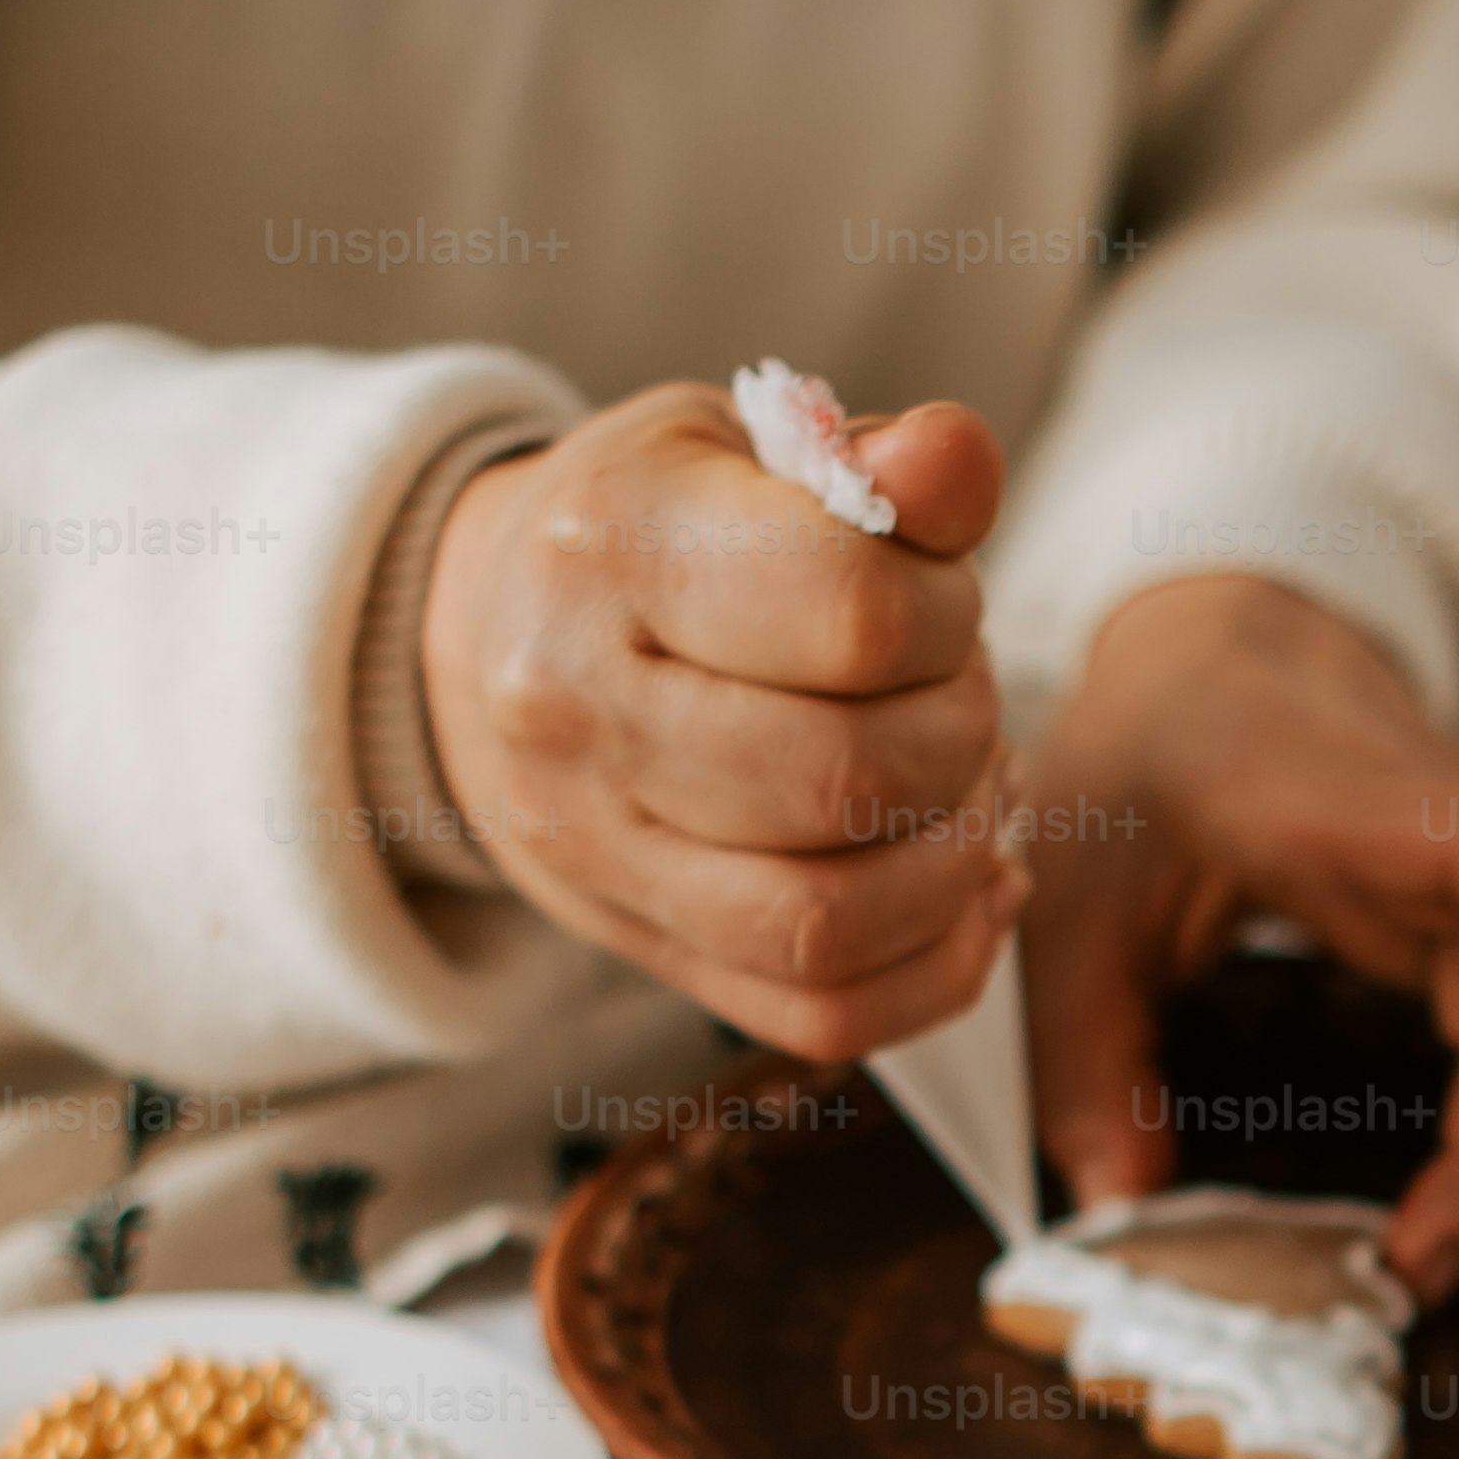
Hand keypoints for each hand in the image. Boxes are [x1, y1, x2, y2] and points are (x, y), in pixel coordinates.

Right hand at [420, 382, 1022, 1063]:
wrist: (488, 632)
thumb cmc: (653, 528)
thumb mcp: (749, 447)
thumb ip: (879, 463)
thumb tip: (954, 464)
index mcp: (610, 546)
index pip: (851, 614)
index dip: (948, 616)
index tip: (943, 603)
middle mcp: (577, 710)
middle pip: (847, 779)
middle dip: (960, 739)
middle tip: (961, 697)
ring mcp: (595, 850)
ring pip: (832, 921)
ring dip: (955, 860)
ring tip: (970, 789)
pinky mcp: (639, 945)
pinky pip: (823, 1012)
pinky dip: (938, 965)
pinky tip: (970, 884)